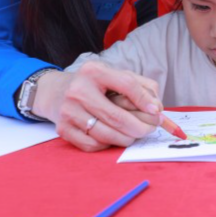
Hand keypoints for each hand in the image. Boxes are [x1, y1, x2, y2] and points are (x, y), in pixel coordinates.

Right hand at [33, 61, 162, 151]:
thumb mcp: (115, 75)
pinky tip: (114, 137)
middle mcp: (78, 90)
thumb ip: (140, 86)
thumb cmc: (94, 85)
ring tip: (135, 134)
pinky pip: (93, 145)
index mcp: (94, 71)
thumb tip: (157, 108)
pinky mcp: (63, 129)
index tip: (158, 112)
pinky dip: (108, 144)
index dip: (145, 100)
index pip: (126, 85)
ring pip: (106, 134)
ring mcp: (68, 111)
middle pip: (117, 117)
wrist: (57, 92)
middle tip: (151, 129)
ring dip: (127, 138)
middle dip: (140, 127)